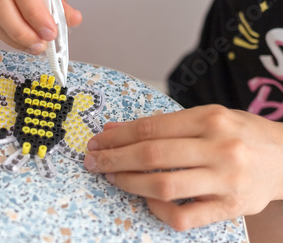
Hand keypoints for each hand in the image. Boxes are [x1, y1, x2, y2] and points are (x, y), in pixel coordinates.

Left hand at [84, 104, 282, 230]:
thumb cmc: (241, 134)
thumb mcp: (207, 117)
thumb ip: (163, 124)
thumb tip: (115, 130)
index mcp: (211, 119)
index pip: (151, 127)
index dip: (118, 136)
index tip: (98, 140)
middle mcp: (219, 148)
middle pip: (152, 156)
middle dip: (114, 158)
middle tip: (93, 160)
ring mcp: (226, 181)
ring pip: (163, 186)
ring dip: (128, 182)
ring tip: (111, 177)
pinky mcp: (229, 208)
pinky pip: (183, 216)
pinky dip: (157, 210)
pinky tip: (147, 199)